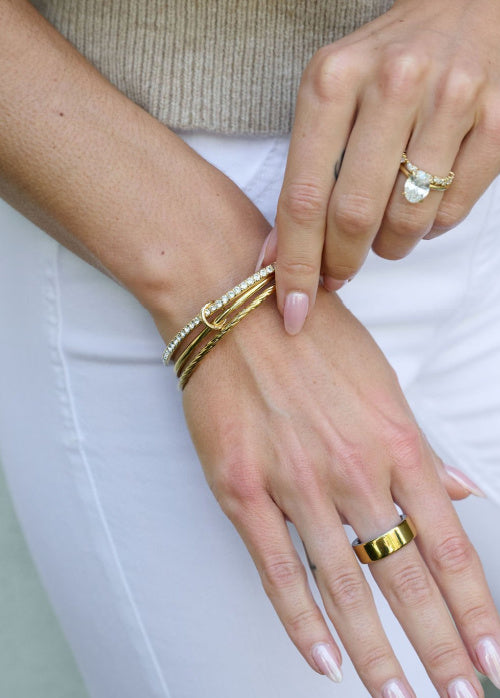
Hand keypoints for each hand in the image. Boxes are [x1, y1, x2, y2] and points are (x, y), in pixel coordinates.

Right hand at [174, 289, 499, 695]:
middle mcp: (354, 471)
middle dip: (440, 646)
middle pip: (405, 578)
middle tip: (463, 696)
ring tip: (399, 697)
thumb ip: (419, 446)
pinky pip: (277, 569)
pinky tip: (324, 660)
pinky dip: (301, 622)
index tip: (494, 654)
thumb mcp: (382, 381)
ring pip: (344, 586)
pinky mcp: (243, 491)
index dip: (475, 606)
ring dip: (376, 652)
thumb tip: (462, 491)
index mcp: (396, 442)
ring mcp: (296, 484)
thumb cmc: (313, 337)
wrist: (234, 310)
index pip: (447, 545)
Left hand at [262, 0, 499, 333]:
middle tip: (336, 275)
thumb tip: (277, 257)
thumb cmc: (382, 66)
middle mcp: (394, 83)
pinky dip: (429, 228)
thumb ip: (302, 175)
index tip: (290, 309)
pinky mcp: (498, 120)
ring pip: (408, 221)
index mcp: (334, 78)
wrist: (462, 8)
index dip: (295, 264)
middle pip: (354, 216)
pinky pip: (454, 213)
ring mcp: (453, 99)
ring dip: (388, 247)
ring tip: (381, 229)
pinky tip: (420, 205)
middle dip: (339, 264)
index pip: (305, 195)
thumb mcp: (328, 100)